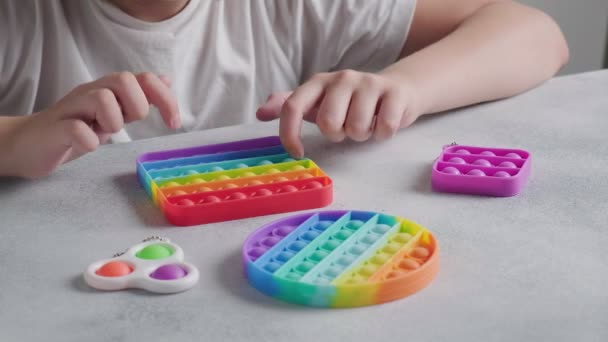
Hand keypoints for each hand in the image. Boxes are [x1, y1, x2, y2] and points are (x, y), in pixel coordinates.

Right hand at [6, 72, 179, 177]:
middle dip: (136, 105)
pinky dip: (88, 140)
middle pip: (124, 80)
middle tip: (128, 124)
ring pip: (101, 98)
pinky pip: (76, 129)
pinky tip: (88, 145)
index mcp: (108, 90)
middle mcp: (91, 92)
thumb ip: (137, 98)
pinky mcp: (55, 128)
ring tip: (103, 132)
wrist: (29, 145)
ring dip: (113, 120)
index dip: (165, 98)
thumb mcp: (113, 113)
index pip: (145, 79)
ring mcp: (72, 108)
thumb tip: (165, 80)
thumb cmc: (75, 129)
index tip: (173, 123)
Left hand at [256, 70, 420, 157]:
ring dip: (361, 135)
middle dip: (337, 135)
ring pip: (356, 128)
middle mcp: (342, 78)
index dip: (290, 133)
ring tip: (366, 124)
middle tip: (346, 128)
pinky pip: (383, 127)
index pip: (292, 106)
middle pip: (328, 123)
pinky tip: (383, 122)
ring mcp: (369, 83)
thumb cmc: (350, 102)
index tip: (297, 152)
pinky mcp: (394, 93)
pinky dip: (382, 134)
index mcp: (318, 82)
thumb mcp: (317, 102)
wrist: (398, 90)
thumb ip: (289, 106)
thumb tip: (260, 113)